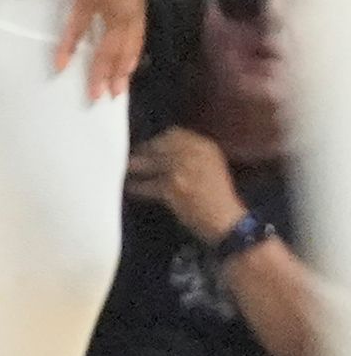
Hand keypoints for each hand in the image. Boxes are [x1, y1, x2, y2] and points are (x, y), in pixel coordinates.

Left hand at [129, 128, 249, 239]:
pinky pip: (146, 185)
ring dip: (135, 167)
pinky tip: (130, 188)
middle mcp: (193, 154)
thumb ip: (191, 154)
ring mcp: (181, 170)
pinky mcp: (171, 188)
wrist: (228, 221)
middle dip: (142, 152)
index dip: (157, 140)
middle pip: (157, 146)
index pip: (173, 133)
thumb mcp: (212, 167)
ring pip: (148, 163)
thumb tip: (162, 149)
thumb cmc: (220, 197)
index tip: (147, 146)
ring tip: (126, 170)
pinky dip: (137, 187)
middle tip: (131, 158)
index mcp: (206, 147)